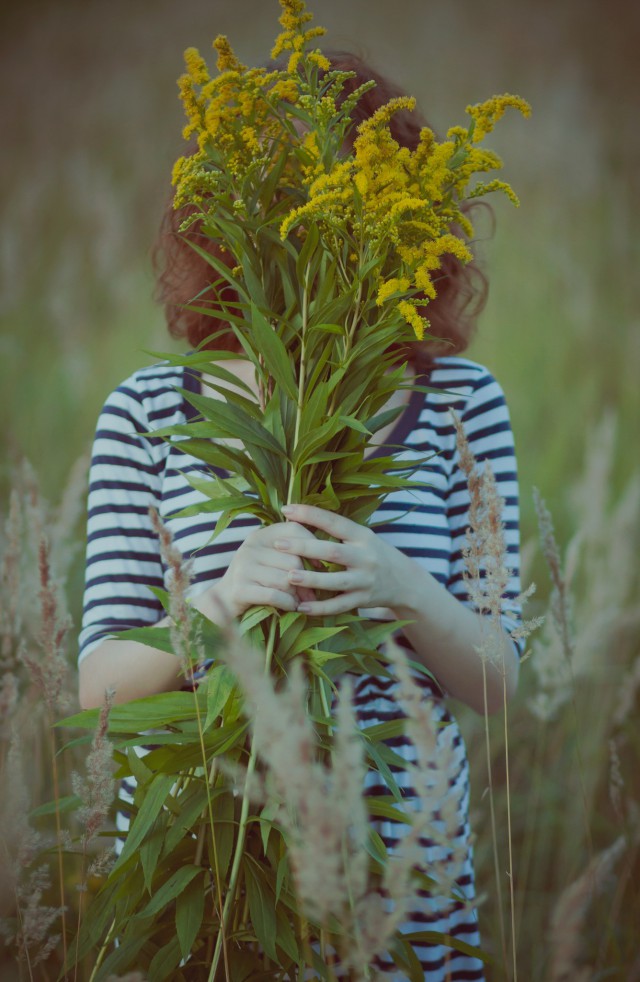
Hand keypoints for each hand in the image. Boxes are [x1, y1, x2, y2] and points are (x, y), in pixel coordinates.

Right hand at [213, 521, 317, 618]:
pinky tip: (290, 607)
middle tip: (309, 594)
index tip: (318, 565)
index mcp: (260, 535)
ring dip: (296, 595)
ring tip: (296, 600)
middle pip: (294, 560)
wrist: (224, 599)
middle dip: (306, 580)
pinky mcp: (240, 588)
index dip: (312, 545)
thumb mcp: (271, 560)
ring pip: (286, 579)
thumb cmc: (256, 579)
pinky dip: (288, 603)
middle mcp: (250, 547)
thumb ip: (293, 555)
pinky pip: (275, 595)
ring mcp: (243, 567)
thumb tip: (324, 566)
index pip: (294, 529)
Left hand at [275, 504, 404, 615]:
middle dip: (304, 547)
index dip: (311, 515)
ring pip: (335, 581)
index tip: (287, 510)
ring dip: (311, 579)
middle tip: (279, 544)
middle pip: (332, 551)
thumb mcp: (362, 537)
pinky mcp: (363, 599)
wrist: (405, 582)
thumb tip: (299, 516)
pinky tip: (301, 607)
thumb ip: (337, 530)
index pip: (335, 522)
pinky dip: (320, 608)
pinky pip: (339, 606)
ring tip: (289, 577)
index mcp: (362, 535)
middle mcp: (365, 556)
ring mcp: (365, 580)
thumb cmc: (373, 554)